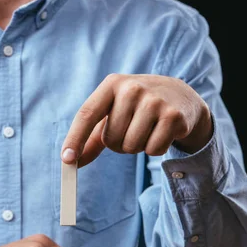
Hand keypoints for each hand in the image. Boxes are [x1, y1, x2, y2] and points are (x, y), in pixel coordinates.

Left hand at [61, 73, 213, 166]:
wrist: (180, 96)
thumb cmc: (136, 107)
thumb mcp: (112, 113)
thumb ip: (90, 138)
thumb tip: (70, 161)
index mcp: (112, 84)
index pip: (87, 114)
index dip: (75, 139)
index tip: (67, 159)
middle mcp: (132, 88)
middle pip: (111, 139)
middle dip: (118, 144)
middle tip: (131, 129)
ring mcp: (155, 101)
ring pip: (131, 146)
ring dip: (136, 147)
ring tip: (146, 129)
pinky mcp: (174, 116)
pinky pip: (153, 150)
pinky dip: (155, 149)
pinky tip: (162, 132)